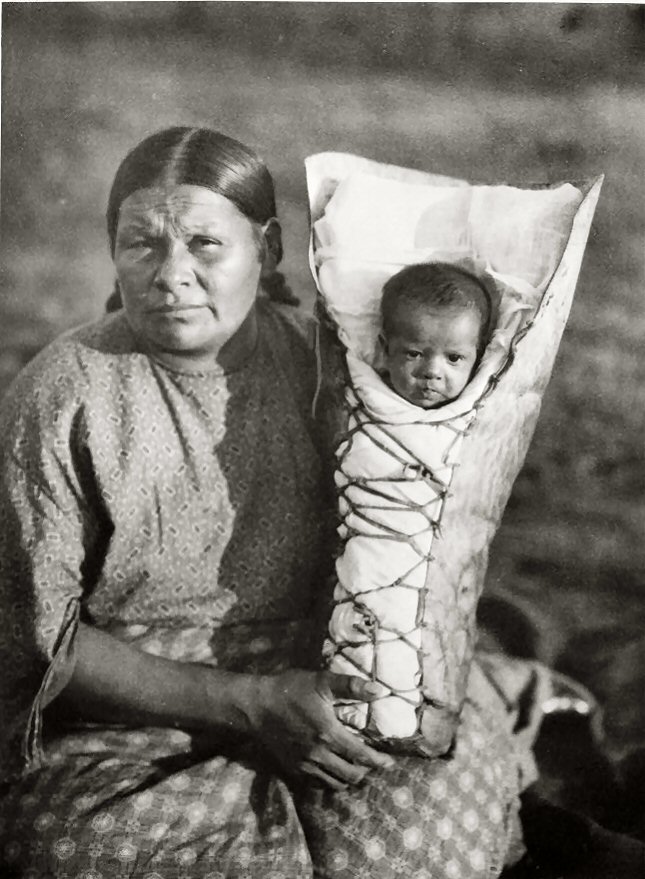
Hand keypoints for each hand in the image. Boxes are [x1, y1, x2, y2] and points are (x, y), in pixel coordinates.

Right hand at [247, 669, 394, 789]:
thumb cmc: (291, 689)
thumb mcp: (321, 681)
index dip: (379, 761)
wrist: (256, 705)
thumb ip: (351, 686)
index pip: (361, 756)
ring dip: (349, 778)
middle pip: (351, 775)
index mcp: (328, 734)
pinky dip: (330, 781)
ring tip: (355, 768)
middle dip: (366, 771)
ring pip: (335, 783)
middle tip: (372, 762)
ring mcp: (305, 764)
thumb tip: (379, 690)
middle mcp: (318, 754)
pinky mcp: (293, 769)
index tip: (390, 763)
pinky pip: (317, 784)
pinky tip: (333, 770)